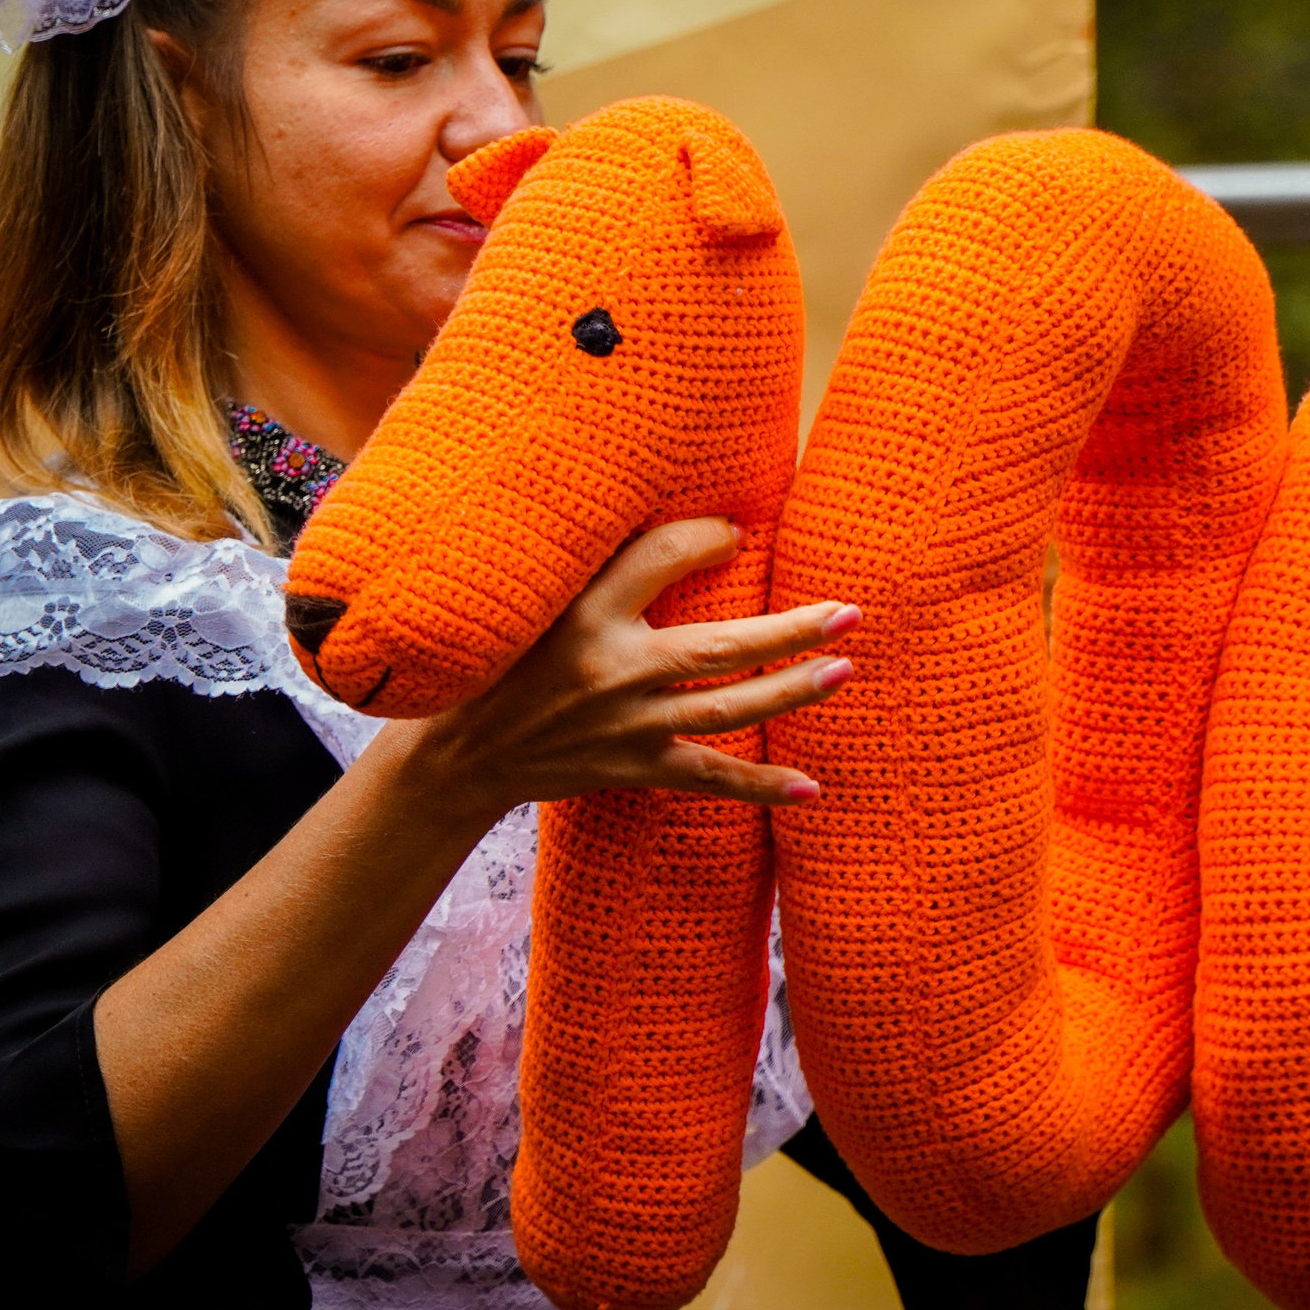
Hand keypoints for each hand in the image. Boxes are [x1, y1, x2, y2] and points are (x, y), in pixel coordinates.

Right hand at [399, 517, 858, 820]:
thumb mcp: (539, 597)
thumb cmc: (505, 660)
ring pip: (724, 709)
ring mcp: (626, 726)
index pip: (662, 559)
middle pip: (719, 646)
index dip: (710, 539)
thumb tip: (688, 523)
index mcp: (584, 612)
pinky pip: (708, 777)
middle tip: (849, 611)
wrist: (460, 754)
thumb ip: (605, 561)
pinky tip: (809, 787)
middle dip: (789, 630)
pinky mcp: (633, 768)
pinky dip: (759, 785)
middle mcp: (611, 670)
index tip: (742, 531)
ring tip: (843, 670)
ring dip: (789, 691)